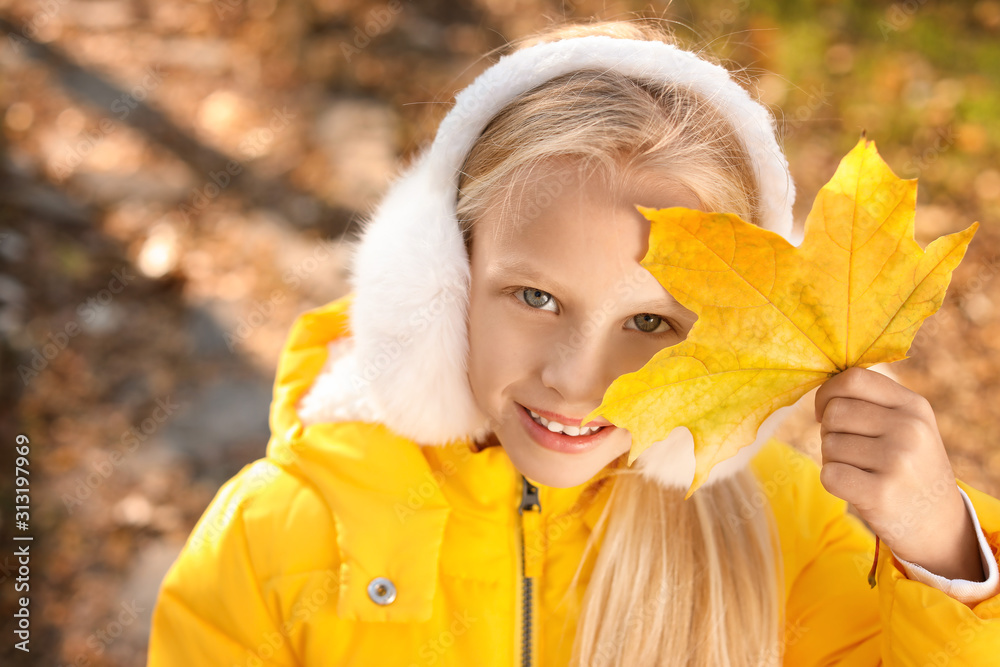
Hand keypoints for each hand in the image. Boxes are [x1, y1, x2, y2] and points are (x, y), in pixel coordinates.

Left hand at [814, 367, 983, 581]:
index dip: (827, 393)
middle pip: (834, 412)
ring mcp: (897, 462)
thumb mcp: (907, 425)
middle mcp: (909, 429)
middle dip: (830, 431)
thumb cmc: (909, 467)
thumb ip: (870, 401)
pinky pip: (829, 474)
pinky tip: (856, 488)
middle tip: (851, 451)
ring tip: (862, 471)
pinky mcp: (881, 494)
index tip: (825, 412)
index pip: (853, 379)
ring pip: (828, 444)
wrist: (939, 525)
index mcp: (914, 406)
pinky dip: (833, 481)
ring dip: (833, 459)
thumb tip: (822, 390)